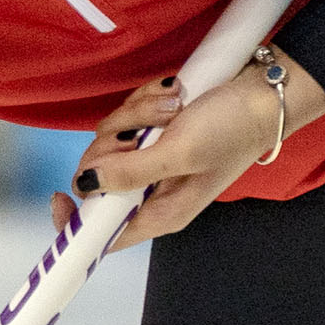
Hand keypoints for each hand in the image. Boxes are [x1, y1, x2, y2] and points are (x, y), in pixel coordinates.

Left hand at [54, 51, 323, 254]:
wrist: (265, 90)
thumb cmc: (232, 128)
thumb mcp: (180, 152)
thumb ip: (132, 173)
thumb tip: (86, 186)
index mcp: (163, 211)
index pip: (106, 234)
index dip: (76, 221)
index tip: (59, 194)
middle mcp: (154, 189)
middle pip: (98, 175)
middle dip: (115, 143)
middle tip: (145, 130)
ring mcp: (153, 158)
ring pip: (110, 139)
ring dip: (137, 115)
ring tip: (173, 106)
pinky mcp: (154, 131)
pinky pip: (127, 117)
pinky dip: (144, 102)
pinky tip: (174, 96)